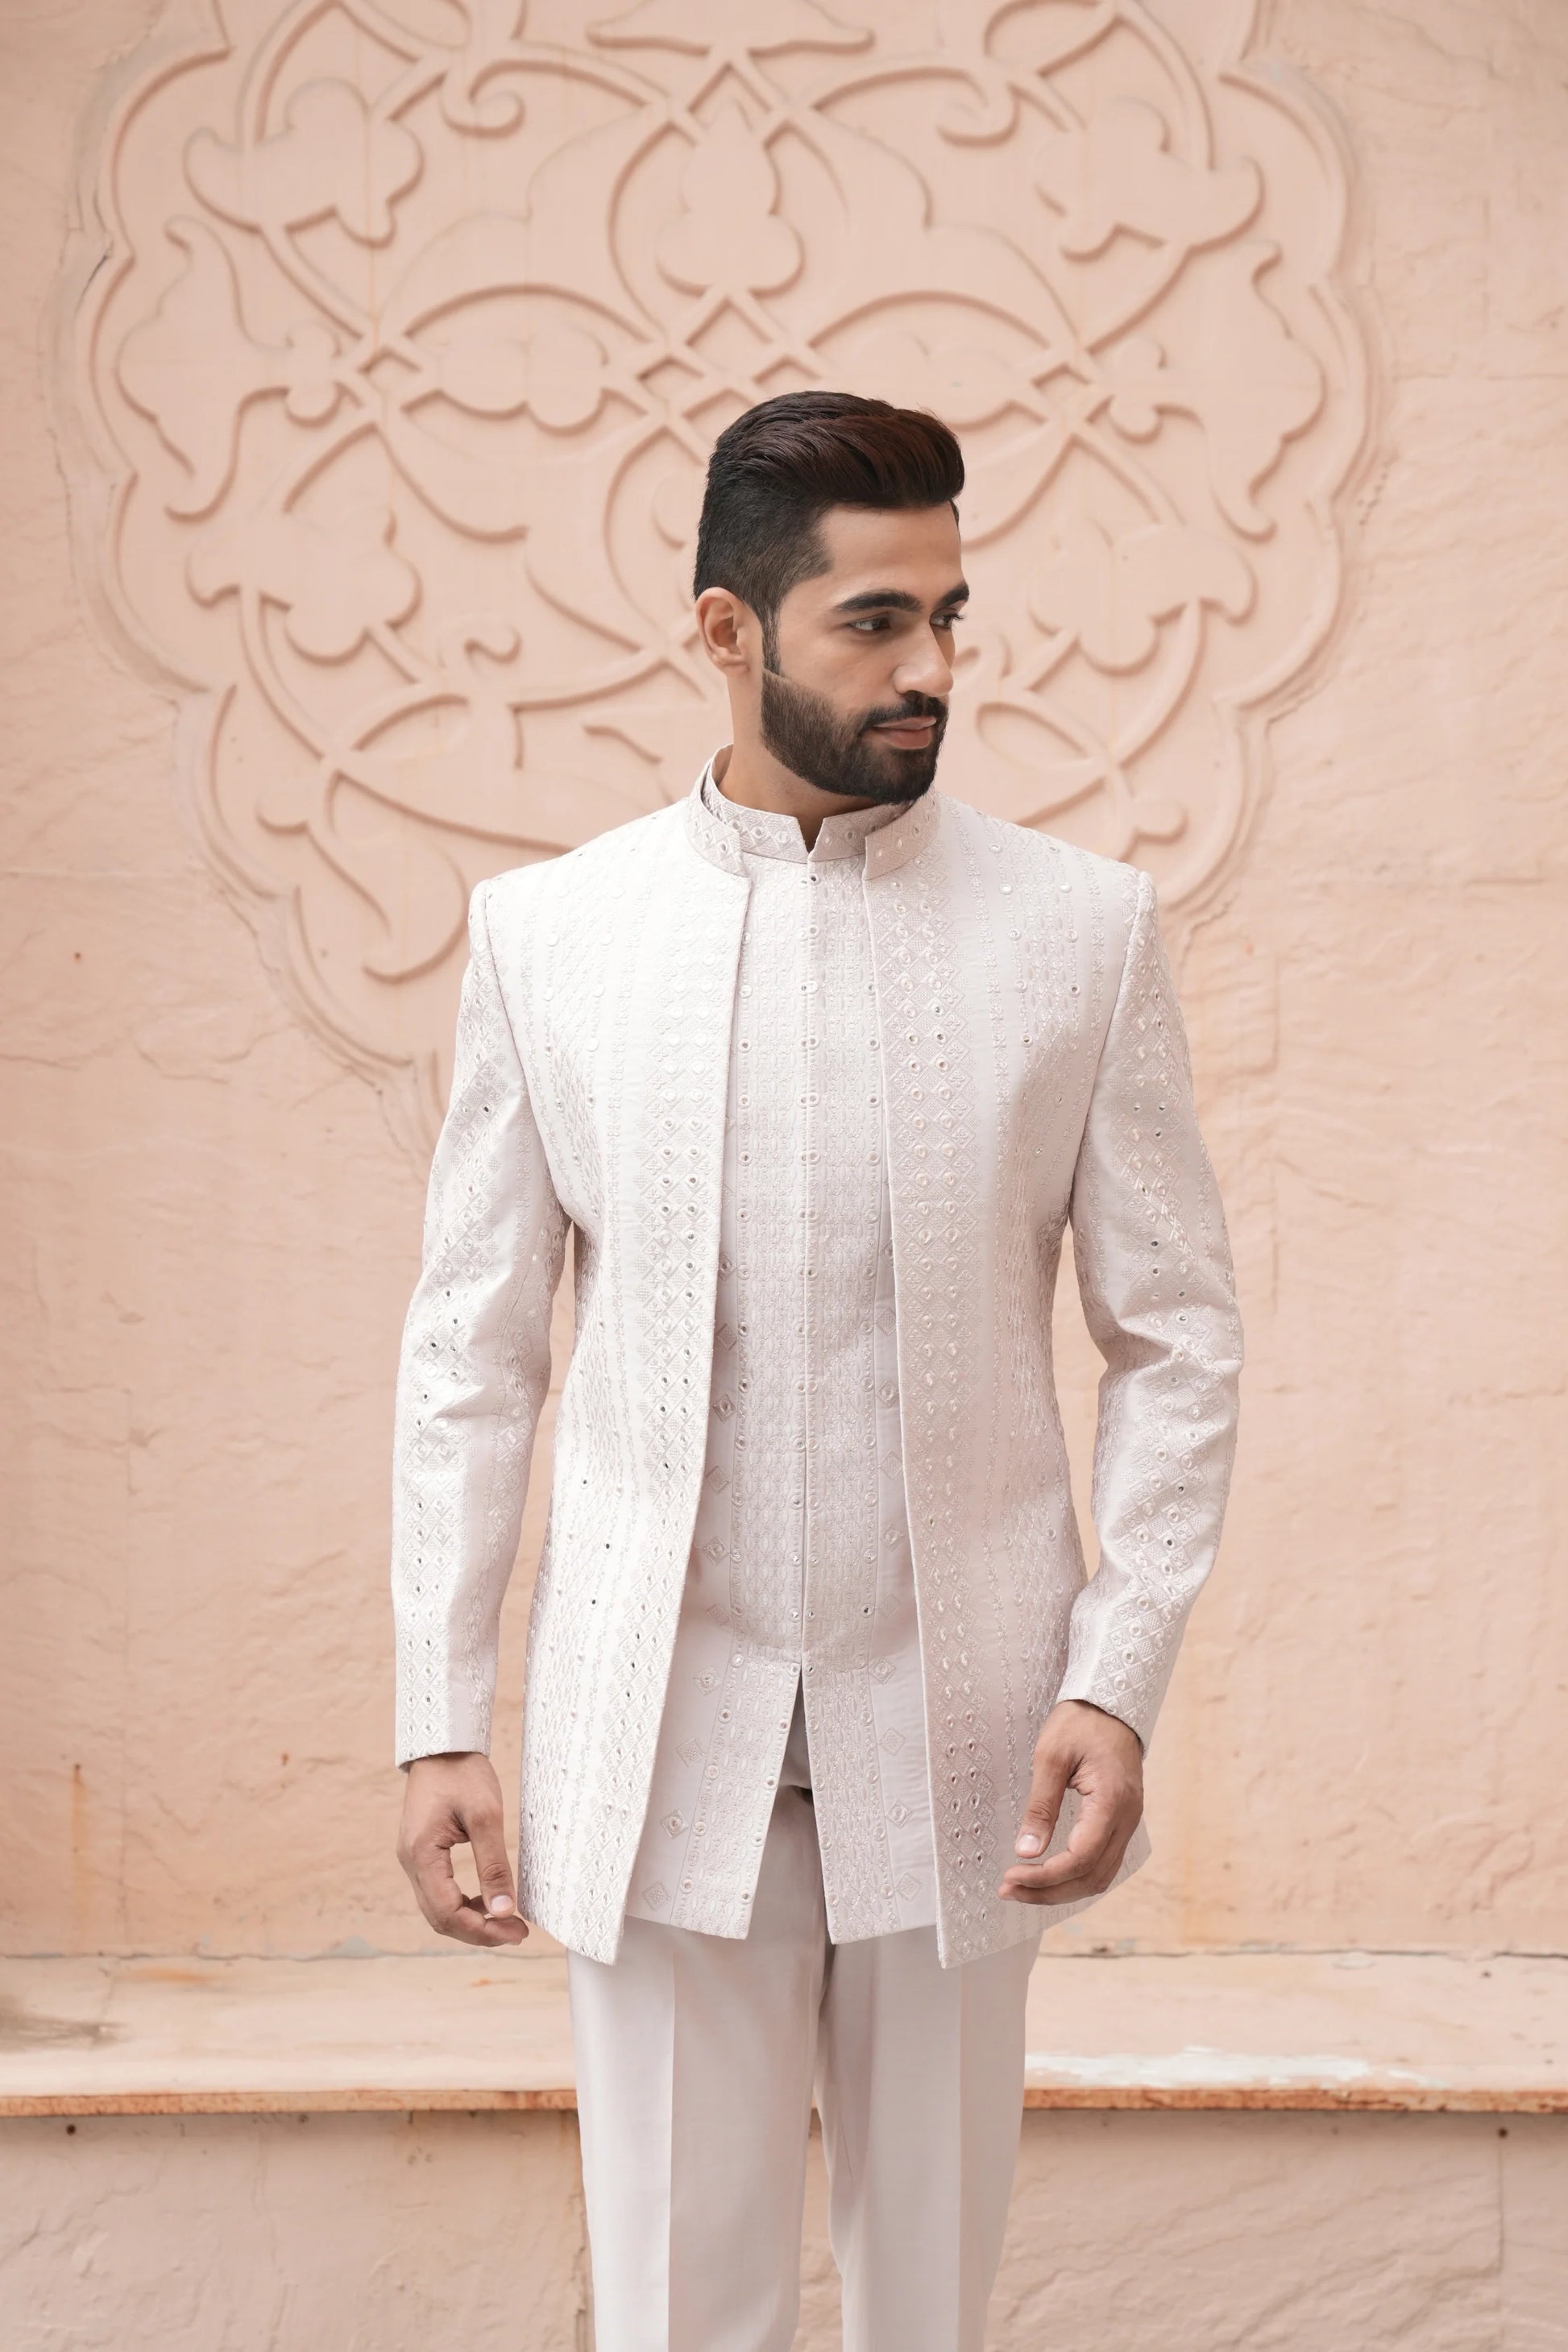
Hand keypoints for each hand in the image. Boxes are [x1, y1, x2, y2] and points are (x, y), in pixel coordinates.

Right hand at [397, 1751, 528, 1947]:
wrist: (442, 1744)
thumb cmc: (463, 1773)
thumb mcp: (486, 1816)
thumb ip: (493, 1865)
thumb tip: (504, 1911)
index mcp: (422, 1854)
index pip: (447, 1913)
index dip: (482, 1930)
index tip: (516, 1932)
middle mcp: (410, 1862)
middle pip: (440, 1918)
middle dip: (479, 1931)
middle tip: (517, 1933)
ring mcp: (413, 1858)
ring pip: (438, 1908)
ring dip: (470, 1920)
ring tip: (506, 1921)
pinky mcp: (421, 1853)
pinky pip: (438, 1891)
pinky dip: (462, 1903)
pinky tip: (487, 1900)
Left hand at [997, 1699, 1143, 1905]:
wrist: (1110, 1703)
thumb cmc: (1080, 1722)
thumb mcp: (1051, 1757)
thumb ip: (1040, 1806)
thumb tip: (1026, 1852)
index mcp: (1112, 1803)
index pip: (1080, 1859)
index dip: (1045, 1876)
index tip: (1011, 1876)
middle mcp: (1127, 1820)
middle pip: (1091, 1877)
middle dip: (1049, 1891)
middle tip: (1009, 1890)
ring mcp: (1129, 1822)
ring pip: (1100, 1876)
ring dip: (1062, 1889)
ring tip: (1024, 1888)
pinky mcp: (1122, 1821)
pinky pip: (1103, 1863)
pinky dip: (1076, 1876)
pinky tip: (1051, 1876)